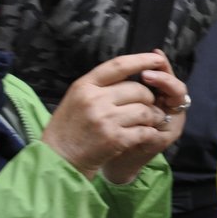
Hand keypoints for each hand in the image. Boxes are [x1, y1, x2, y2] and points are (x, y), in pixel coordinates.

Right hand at [41, 51, 178, 180]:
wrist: (59, 158)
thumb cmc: (70, 127)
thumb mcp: (76, 98)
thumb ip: (100, 86)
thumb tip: (131, 73)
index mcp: (84, 86)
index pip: (118, 66)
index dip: (141, 60)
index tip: (157, 59)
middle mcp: (94, 100)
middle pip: (138, 90)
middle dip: (148, 98)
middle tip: (145, 107)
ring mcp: (105, 119)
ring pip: (145, 110)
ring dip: (151, 117)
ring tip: (146, 122)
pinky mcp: (115, 138)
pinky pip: (145, 130)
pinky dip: (148, 132)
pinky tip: (142, 135)